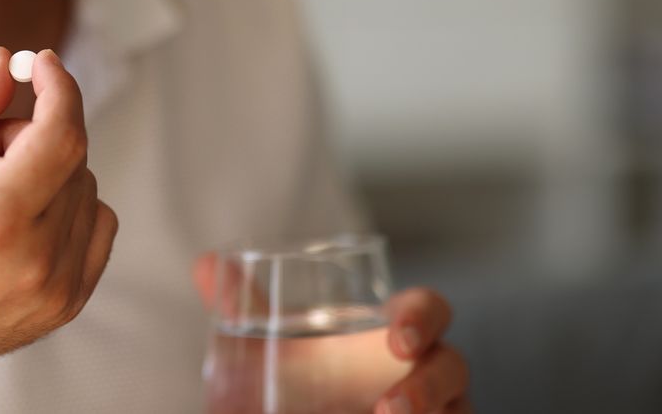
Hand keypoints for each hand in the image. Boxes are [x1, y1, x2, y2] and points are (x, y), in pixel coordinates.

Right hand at [0, 46, 117, 393]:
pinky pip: (96, 227)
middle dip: (29, 134)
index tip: (41, 63)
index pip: (62, 134)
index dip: (57, 86)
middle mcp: (37, 261)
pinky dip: (68, 207)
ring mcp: (57, 290)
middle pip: (71, 157)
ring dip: (47, 173)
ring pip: (87, 189)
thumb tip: (5, 62)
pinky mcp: (65, 306)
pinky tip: (18, 218)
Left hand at [195, 256, 469, 413]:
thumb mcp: (273, 351)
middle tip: (391, 408)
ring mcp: (440, 413)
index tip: (397, 338)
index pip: (429, 311)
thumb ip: (244, 310)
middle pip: (452, 367)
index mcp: (396, 334)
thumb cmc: (304, 388)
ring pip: (455, 412)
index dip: (422, 318)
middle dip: (430, 384)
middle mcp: (429, 375)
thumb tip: (206, 263)